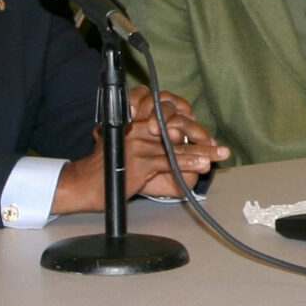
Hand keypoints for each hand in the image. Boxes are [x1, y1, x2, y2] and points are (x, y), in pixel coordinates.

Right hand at [53, 89, 227, 211]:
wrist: (84, 185)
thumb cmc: (108, 170)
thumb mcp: (128, 153)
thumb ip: (149, 148)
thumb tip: (175, 150)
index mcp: (136, 125)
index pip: (169, 121)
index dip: (190, 129)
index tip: (207, 138)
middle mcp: (138, 130)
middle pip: (176, 131)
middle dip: (200, 139)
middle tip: (221, 147)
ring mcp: (139, 145)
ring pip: (176, 147)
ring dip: (201, 152)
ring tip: (218, 155)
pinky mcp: (139, 162)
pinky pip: (169, 161)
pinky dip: (188, 163)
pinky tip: (202, 164)